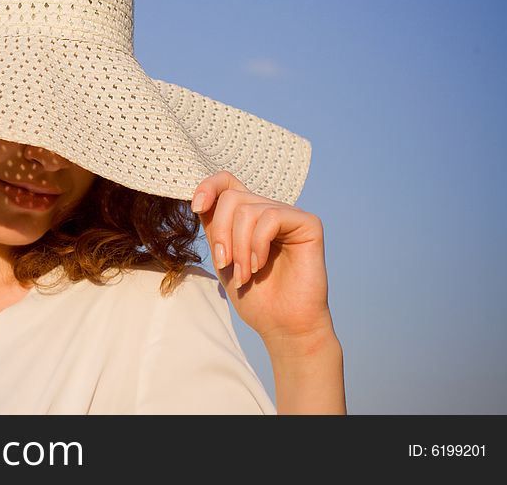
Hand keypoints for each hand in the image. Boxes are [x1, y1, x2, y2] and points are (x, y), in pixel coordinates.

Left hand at [191, 171, 334, 344]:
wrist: (282, 325)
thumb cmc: (255, 296)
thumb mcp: (224, 257)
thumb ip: (215, 227)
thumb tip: (198, 199)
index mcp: (248, 216)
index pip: (226, 182)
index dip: (208, 187)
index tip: (197, 208)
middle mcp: (269, 210)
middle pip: (232, 197)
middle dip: (222, 233)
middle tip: (226, 264)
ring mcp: (289, 215)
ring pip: (248, 209)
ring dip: (239, 247)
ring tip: (245, 274)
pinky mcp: (308, 224)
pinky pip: (271, 217)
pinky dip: (257, 244)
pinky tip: (260, 265)